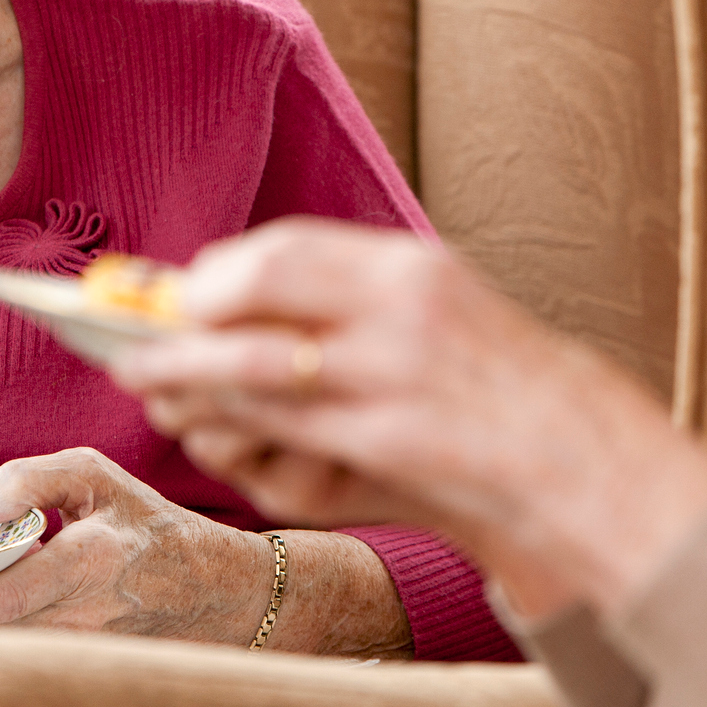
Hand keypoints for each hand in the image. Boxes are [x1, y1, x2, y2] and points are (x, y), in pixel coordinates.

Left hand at [0, 447, 274, 644]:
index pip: (2, 594)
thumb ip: (29, 479)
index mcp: (89, 559)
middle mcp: (87, 616)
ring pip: (6, 651)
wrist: (214, 590)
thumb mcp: (96, 476)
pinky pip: (27, 659)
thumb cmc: (149, 525)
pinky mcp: (86, 669)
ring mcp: (87, 652)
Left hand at [113, 218, 706, 618]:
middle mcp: (398, 315)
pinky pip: (285, 444)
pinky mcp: (390, 451)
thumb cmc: (489, 380)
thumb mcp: (430, 309)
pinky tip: (207, 437)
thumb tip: (221, 298)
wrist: (580, 456)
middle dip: (178, 331)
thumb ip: (341, 301)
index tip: (177, 294)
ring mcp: (394, 385)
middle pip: (254, 306)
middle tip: (126, 349)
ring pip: (254, 380)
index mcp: (407, 269)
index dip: (217, 274)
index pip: (286, 250)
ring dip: (187, 387)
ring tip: (148, 392)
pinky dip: (235, 439)